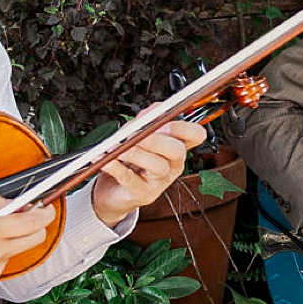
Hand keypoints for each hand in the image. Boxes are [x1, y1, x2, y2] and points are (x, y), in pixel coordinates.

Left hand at [90, 119, 207, 226]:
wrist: (113, 192)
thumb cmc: (129, 163)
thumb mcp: (138, 137)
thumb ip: (147, 121)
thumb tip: (155, 109)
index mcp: (177, 148)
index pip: (195, 135)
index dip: (183, 127)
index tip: (164, 122)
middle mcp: (173, 165)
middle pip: (177, 151)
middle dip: (158, 140)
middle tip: (141, 134)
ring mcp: (159, 182)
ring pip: (157, 166)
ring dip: (136, 154)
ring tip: (119, 148)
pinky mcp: (142, 194)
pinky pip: (130, 179)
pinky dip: (117, 168)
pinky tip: (108, 161)